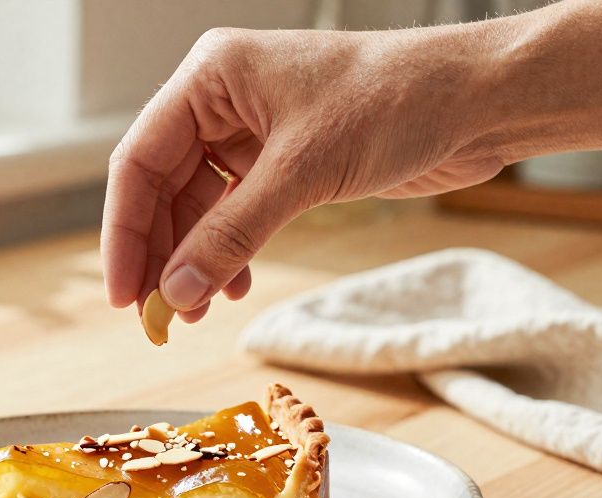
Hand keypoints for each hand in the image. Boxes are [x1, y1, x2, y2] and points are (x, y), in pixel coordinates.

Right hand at [100, 26, 504, 317]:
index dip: (125, 232)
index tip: (124, 293)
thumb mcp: (302, 172)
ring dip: (194, 262)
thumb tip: (177, 292)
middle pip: (163, 188)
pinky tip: (234, 286)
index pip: (139, 160)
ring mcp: (252, 131)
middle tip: (157, 317)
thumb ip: (231, 234)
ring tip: (195, 312)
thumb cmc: (397, 100)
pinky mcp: (284, 161)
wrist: (477, 101)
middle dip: (160, 255)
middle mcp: (223, 101)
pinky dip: (229, 253)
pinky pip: (235, 214)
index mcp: (211, 77)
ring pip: (197, 207)